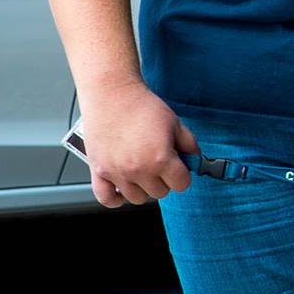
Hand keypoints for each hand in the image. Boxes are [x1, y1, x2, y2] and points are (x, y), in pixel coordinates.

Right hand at [78, 82, 194, 207]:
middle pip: (160, 193)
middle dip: (164, 180)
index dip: (183, 175)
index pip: (181, 185)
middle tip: (160, 164)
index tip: (179, 167)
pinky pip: (106, 198)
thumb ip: (190, 145)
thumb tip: (195, 160)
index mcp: (160, 159)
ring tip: (143, 171)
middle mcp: (137, 170)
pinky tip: (124, 188)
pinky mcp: (98, 171)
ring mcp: (116, 172)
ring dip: (143, 188)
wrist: (113, 94)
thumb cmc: (141, 106)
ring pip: (137, 198)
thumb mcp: (175, 123)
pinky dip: (116, 198)